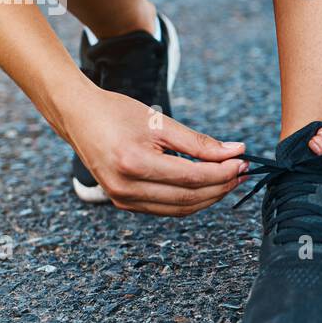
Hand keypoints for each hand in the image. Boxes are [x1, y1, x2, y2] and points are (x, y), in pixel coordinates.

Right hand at [60, 84, 246, 214]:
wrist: (78, 117)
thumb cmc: (117, 113)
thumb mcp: (161, 122)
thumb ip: (199, 142)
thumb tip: (235, 151)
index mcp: (135, 163)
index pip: (192, 177)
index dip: (223, 172)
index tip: (243, 161)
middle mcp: (126, 187)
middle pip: (189, 198)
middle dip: (221, 186)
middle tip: (242, 170)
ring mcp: (122, 199)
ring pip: (180, 209)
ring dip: (209, 196)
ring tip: (229, 178)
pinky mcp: (123, 202)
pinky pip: (165, 209)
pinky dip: (189, 200)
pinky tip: (206, 185)